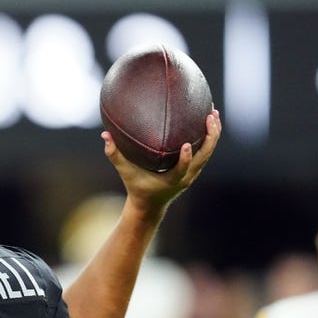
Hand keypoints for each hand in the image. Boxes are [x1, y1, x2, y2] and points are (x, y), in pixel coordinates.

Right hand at [102, 108, 221, 211]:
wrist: (150, 205)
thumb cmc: (136, 186)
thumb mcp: (125, 172)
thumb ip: (114, 154)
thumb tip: (104, 135)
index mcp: (171, 180)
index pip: (182, 170)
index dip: (186, 158)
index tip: (188, 144)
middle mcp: (186, 177)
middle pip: (203, 157)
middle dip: (210, 137)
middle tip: (210, 116)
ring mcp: (192, 174)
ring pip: (208, 153)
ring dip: (213, 133)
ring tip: (213, 112)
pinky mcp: (194, 169)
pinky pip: (205, 152)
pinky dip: (209, 137)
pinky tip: (209, 120)